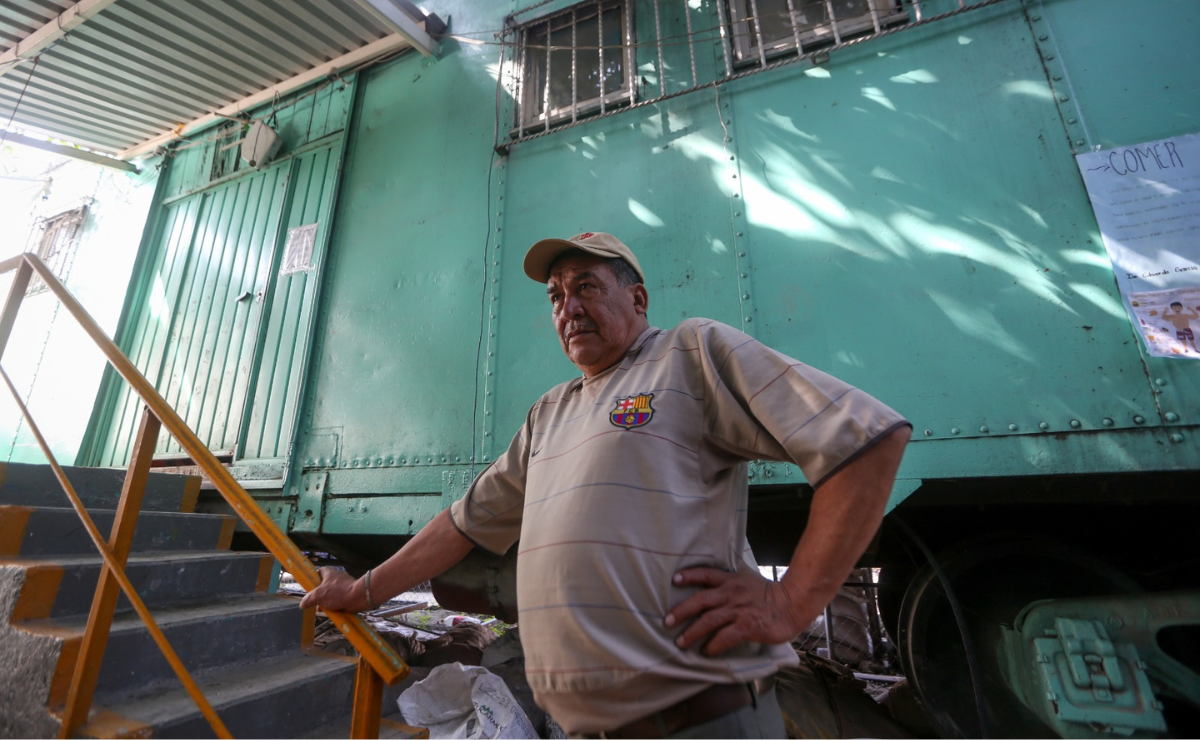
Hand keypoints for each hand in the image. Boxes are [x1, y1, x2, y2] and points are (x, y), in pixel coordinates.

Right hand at [298, 567, 364, 611]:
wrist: (359, 597)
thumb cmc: (338, 592)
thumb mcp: (319, 596)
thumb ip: (309, 599)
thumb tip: (302, 604)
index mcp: (329, 573)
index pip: (319, 572)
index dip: (314, 579)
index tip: (310, 587)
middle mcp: (337, 578)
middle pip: (324, 585)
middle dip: (319, 595)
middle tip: (315, 603)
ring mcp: (344, 585)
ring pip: (332, 594)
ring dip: (327, 602)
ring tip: (323, 609)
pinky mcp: (350, 593)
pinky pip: (340, 599)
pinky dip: (336, 605)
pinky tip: (333, 612)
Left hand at [664, 566, 807, 656]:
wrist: (792, 604)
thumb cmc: (769, 594)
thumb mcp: (748, 580)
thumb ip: (731, 582)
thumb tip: (715, 587)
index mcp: (731, 580)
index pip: (706, 574)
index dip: (690, 576)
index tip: (675, 579)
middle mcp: (731, 594)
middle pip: (701, 600)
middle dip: (682, 610)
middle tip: (667, 621)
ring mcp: (738, 610)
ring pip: (709, 620)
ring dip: (692, 632)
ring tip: (681, 642)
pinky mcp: (747, 626)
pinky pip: (724, 637)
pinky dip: (713, 645)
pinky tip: (706, 652)